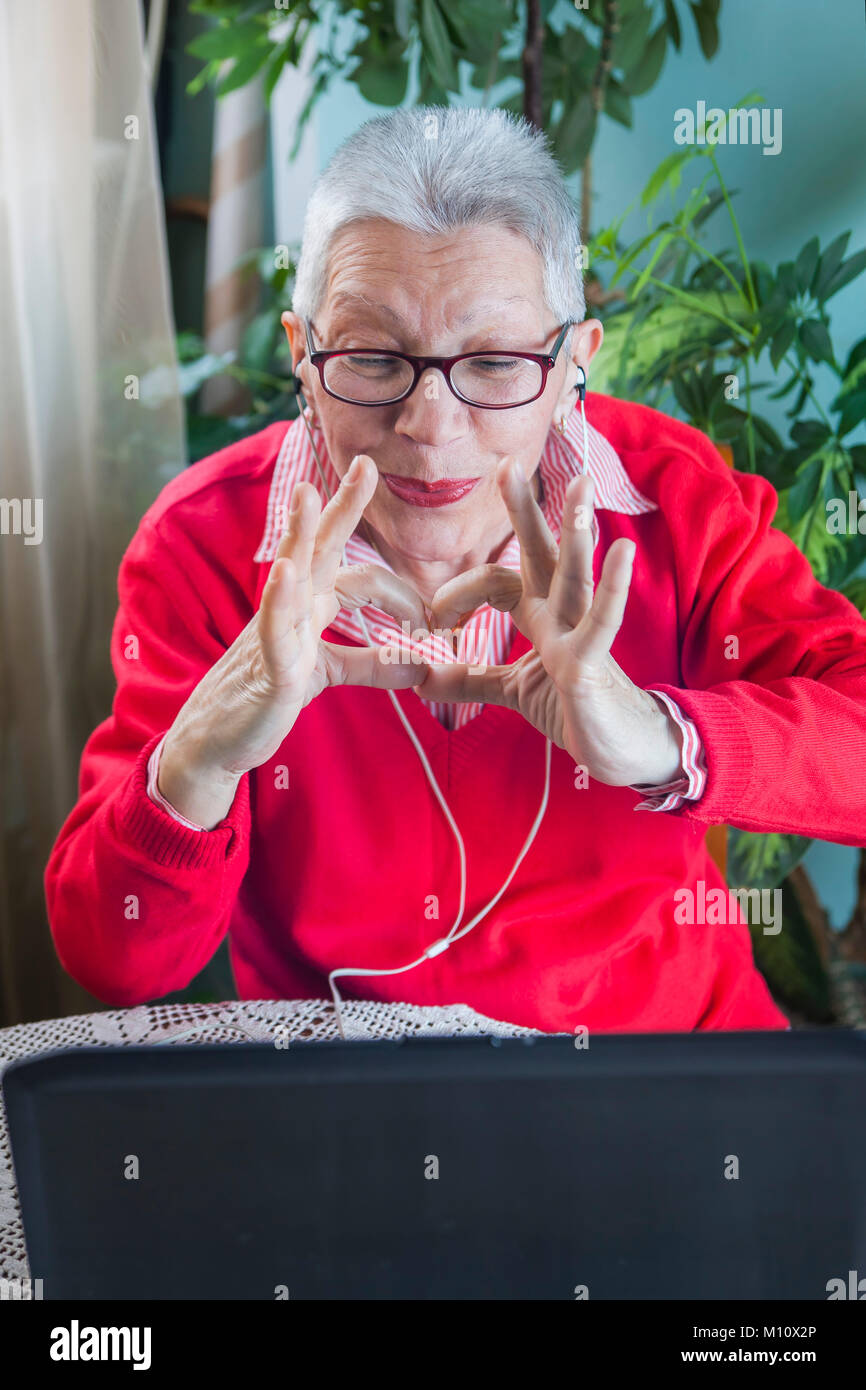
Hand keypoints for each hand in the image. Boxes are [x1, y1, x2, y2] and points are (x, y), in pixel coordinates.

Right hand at [159, 455, 428, 822]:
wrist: (216, 742)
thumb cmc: (266, 700)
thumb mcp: (326, 674)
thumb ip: (369, 665)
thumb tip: (419, 666)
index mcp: (308, 609)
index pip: (353, 574)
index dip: (398, 591)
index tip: (433, 616)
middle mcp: (291, 610)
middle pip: (319, 549)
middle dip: (341, 507)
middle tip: (365, 465)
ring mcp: (275, 633)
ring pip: (288, 574)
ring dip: (299, 534)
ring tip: (307, 493)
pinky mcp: (266, 667)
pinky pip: (273, 629)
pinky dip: (279, 600)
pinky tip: (285, 572)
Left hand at [417, 458, 682, 787]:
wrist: (621, 749)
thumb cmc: (575, 708)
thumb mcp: (513, 690)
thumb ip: (470, 679)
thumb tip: (420, 678)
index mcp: (540, 617)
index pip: (496, 581)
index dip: (458, 592)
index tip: (429, 618)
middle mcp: (560, 615)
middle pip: (540, 553)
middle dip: (525, 510)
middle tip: (509, 464)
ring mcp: (580, 634)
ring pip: (574, 575)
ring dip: (576, 532)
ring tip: (582, 487)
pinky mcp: (594, 662)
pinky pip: (602, 619)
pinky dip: (612, 588)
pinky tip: (623, 551)